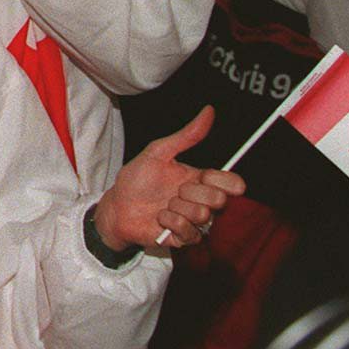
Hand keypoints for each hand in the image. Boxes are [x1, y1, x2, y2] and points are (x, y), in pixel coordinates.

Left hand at [93, 106, 245, 252]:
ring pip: (204, 215)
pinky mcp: (184, 238)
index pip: (231, 183)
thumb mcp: (158, 152)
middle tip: (174, 191)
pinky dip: (172, 222)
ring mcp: (193, 220)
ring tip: (163, 204)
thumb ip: (186, 136)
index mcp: (199, 179)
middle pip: (219, 199)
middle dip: (192, 193)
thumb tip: (209, 111)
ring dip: (178, 208)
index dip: (226, 182)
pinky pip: (191, 232)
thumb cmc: (136, 179)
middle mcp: (200, 200)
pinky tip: (160, 218)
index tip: (204, 177)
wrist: (117, 206)